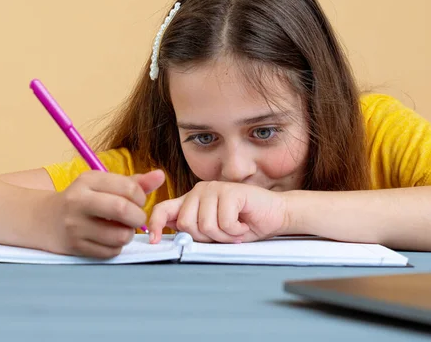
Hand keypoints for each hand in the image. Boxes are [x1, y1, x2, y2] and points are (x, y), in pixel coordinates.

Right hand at [44, 169, 164, 257]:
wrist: (45, 219)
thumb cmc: (83, 199)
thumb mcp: (104, 184)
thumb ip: (135, 182)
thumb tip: (161, 176)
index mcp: (89, 180)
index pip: (129, 187)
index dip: (142, 197)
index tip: (138, 202)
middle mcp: (79, 201)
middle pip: (123, 209)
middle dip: (138, 217)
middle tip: (136, 218)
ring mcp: (75, 226)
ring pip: (120, 235)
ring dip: (128, 234)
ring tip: (121, 228)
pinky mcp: (76, 246)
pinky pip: (110, 251)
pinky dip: (116, 247)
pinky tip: (109, 239)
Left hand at [148, 181, 287, 243]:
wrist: (275, 215)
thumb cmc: (245, 223)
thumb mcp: (214, 231)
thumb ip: (194, 229)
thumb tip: (171, 233)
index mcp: (192, 200)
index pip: (164, 209)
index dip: (156, 225)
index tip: (155, 241)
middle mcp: (199, 191)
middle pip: (186, 224)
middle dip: (206, 237)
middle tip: (224, 234)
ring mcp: (214, 189)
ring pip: (205, 225)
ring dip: (224, 235)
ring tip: (236, 228)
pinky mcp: (229, 191)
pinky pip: (224, 222)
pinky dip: (236, 231)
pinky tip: (243, 223)